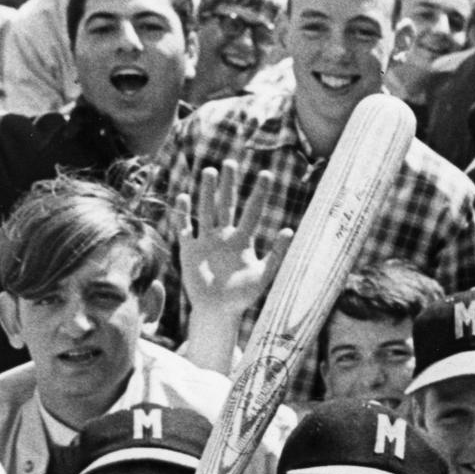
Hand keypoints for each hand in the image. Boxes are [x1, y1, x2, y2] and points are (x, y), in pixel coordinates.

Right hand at [175, 161, 293, 319]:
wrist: (217, 311)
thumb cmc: (242, 297)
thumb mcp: (263, 277)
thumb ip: (277, 255)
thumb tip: (291, 230)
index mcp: (243, 241)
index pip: (253, 211)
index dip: (260, 193)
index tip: (266, 174)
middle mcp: (224, 236)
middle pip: (226, 204)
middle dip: (228, 184)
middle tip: (230, 162)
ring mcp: (205, 241)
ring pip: (206, 210)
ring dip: (206, 191)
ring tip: (209, 171)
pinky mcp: (189, 250)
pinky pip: (185, 228)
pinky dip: (183, 213)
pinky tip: (183, 197)